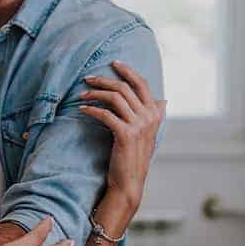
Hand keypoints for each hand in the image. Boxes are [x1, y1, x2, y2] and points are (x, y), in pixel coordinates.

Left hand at [78, 60, 165, 209]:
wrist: (129, 182)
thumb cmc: (133, 156)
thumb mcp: (147, 133)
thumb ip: (153, 115)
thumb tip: (163, 100)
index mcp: (155, 113)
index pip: (142, 84)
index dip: (128, 71)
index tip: (114, 63)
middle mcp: (149, 117)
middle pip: (125, 88)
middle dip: (105, 80)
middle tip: (88, 78)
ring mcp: (138, 126)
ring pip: (115, 98)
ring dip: (96, 93)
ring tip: (82, 95)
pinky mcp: (125, 134)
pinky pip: (106, 114)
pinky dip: (92, 109)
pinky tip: (83, 109)